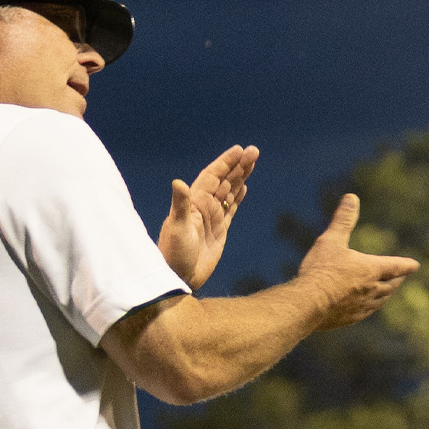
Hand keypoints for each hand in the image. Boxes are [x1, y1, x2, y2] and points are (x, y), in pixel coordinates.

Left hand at [159, 145, 256, 288]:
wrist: (178, 278)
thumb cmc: (174, 254)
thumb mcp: (178, 229)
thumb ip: (180, 205)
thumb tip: (178, 182)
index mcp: (195, 203)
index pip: (213, 176)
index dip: (226, 163)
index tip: (239, 150)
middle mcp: (203, 207)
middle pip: (224, 180)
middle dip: (238, 166)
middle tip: (254, 151)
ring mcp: (212, 218)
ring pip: (230, 192)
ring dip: (240, 177)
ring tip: (253, 162)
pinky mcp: (219, 231)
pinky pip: (231, 209)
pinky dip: (238, 197)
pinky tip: (244, 187)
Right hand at [296, 193, 418, 329]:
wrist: (307, 304)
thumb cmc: (320, 270)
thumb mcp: (331, 240)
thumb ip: (343, 220)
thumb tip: (352, 197)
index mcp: (371, 269)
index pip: (395, 265)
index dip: (406, 264)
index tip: (416, 265)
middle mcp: (372, 289)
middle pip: (391, 285)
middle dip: (397, 280)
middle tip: (401, 277)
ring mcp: (362, 307)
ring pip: (381, 301)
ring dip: (386, 295)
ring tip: (386, 292)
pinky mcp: (350, 319)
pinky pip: (366, 313)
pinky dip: (370, 308)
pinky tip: (365, 308)